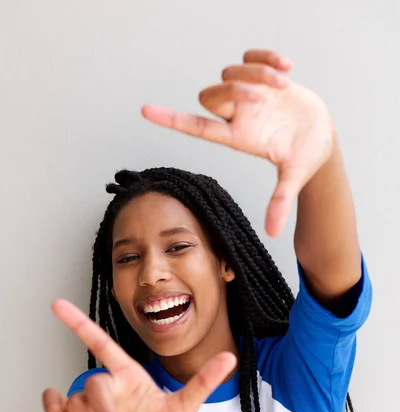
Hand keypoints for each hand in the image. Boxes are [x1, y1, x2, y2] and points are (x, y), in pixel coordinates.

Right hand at [43, 300, 236, 411]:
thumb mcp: (186, 406)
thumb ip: (203, 381)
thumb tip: (230, 356)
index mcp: (129, 374)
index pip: (101, 343)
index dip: (79, 323)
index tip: (57, 304)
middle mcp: (108, 384)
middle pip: (94, 385)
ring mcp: (91, 402)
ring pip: (77, 404)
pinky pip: (56, 407)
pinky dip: (53, 407)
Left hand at [141, 49, 334, 236]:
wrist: (323, 137)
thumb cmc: (306, 157)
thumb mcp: (294, 176)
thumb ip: (281, 201)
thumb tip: (272, 233)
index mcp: (239, 138)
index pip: (197, 128)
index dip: (171, 119)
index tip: (145, 111)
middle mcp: (238, 116)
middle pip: (210, 96)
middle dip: (233, 91)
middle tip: (262, 97)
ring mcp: (250, 95)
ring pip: (230, 73)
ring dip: (256, 74)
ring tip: (284, 85)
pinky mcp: (264, 77)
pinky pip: (252, 57)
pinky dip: (266, 57)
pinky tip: (287, 67)